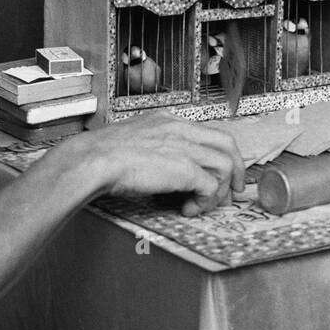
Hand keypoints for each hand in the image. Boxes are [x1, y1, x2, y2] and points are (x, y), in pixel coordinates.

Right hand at [84, 115, 243, 216]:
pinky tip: (189, 209)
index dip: (220, 153)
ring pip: (225, 165)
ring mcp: (185, 147)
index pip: (208, 132)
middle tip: (234, 190)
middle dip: (237, 169)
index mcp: (168, 120)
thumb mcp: (135, 141)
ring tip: (201, 205)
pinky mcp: (185, 168)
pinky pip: (211, 187)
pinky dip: (205, 202)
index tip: (221, 172)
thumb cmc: (102, 155)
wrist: (92, 160)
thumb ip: (154, 147)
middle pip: (227, 144)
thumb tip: (163, 168)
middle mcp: (181, 129)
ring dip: (218, 191)